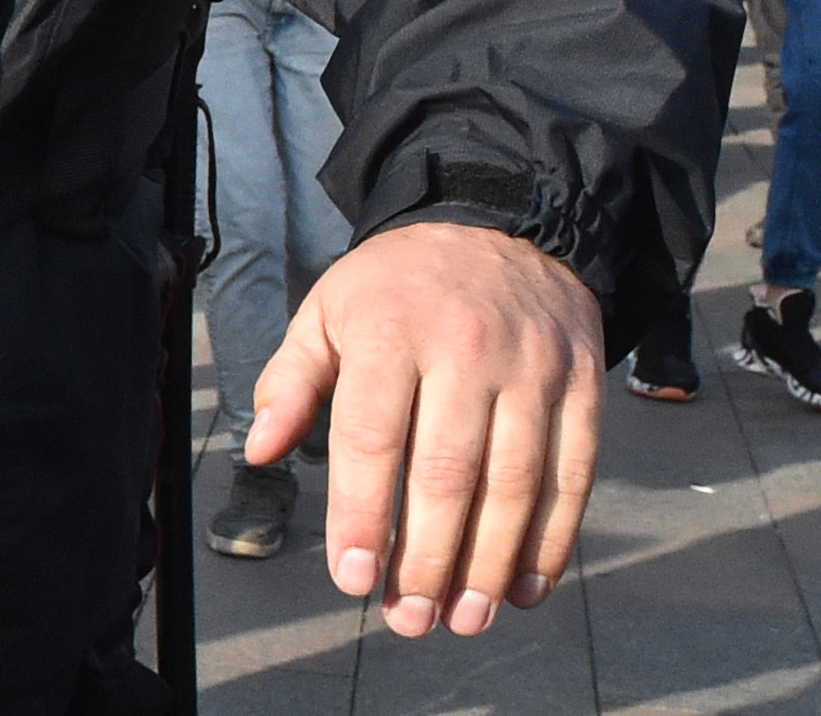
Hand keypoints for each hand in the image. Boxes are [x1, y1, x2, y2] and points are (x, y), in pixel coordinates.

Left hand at [248, 221, 602, 638]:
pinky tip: (522, 587)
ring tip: (462, 618)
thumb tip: (261, 451)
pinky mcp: (582, 386)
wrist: (502, 224)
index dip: (364, 514)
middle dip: (428, 557)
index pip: (373, 437)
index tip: (352, 578)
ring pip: (516, 484)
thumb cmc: (398, 285)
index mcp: (392, 332)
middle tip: (409, 618)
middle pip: (448, 473)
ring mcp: (532, 369)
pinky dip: (552, 540)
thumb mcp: (329, 311)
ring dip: (489, 564)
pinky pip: (573, 475)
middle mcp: (466, 350)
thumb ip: (292, 381)